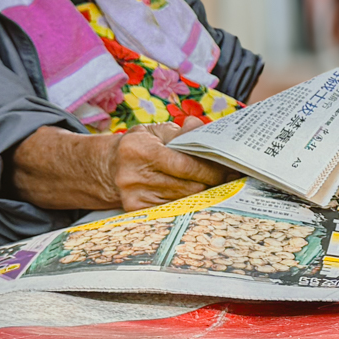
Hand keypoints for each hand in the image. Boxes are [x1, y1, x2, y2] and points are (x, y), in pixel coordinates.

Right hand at [7, 119, 231, 211]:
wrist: (105, 168)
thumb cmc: (136, 146)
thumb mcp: (154, 131)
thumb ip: (180, 132)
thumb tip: (200, 127)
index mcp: (139, 150)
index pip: (185, 165)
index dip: (211, 169)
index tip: (229, 168)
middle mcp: (134, 176)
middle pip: (188, 187)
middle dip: (214, 183)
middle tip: (233, 178)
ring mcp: (134, 198)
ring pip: (184, 201)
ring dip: (206, 194)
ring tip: (223, 186)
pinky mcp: (137, 212)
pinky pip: (173, 210)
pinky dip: (191, 204)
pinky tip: (204, 198)